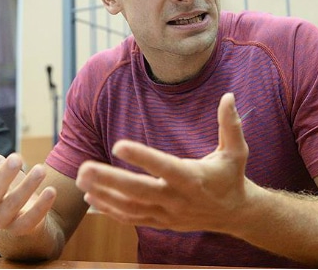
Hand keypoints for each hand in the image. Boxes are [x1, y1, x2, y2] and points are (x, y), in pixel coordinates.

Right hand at [0, 125, 57, 234]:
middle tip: (16, 157)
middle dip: (4, 174)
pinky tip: (51, 190)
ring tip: (41, 168)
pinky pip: (30, 220)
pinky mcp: (21, 228)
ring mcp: (3, 219)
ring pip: (13, 204)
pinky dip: (41, 206)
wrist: (23, 213)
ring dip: (27, 186)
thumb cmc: (5, 184)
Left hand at [75, 92, 254, 233]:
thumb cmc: (231, 176)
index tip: (118, 144)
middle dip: (109, 180)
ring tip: (80, 179)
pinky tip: (91, 197)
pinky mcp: (160, 222)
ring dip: (103, 194)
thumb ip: (230, 124)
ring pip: (130, 207)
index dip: (142, 157)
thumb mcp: (237, 151)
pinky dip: (109, 209)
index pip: (164, 167)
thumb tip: (228, 95)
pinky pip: (131, 218)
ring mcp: (167, 213)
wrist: (234, 214)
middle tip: (83, 168)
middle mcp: (177, 198)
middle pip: (139, 191)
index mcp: (193, 178)